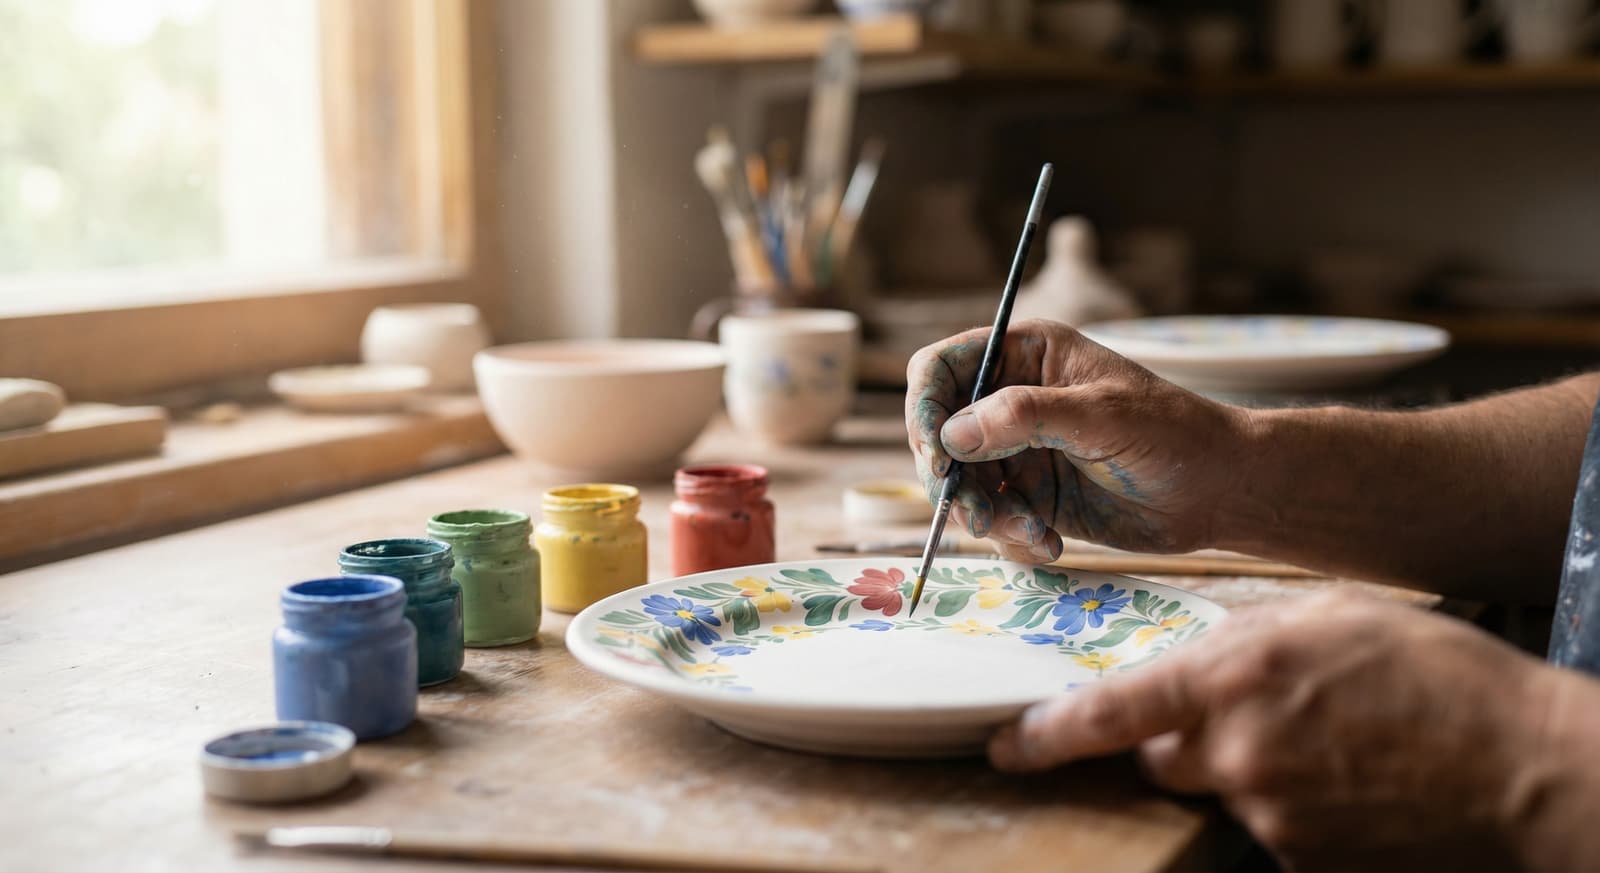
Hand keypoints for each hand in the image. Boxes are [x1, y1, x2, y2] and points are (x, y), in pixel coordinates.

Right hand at [904, 319, 1250, 560]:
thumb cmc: (1174, 435)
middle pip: (938, 432)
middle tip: (975, 512)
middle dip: (949, 477)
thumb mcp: (1102, 415)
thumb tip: (953, 433)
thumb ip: (1025, 416)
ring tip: (1028, 533)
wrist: (1220, 494)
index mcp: (1026, 355)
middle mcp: (1012, 399)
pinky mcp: (1030, 497)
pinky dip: (1010, 536)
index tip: (935, 454)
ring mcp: (1018, 450)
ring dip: (982, 515)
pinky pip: (991, 518)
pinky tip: (1049, 543)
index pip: (942, 367)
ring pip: (959, 483)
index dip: (924, 406)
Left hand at [988, 591, 1585, 869]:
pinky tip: (1353, 781)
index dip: (1046, 734)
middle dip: (1188, 737)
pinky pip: (1272, 828)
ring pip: (1223, 789)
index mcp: (1234, 676)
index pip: (1111, 711)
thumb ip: (1248, 632)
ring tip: (1335, 744)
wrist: (1526, 768)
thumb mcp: (1334, 613)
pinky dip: (1297, 805)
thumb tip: (1201, 656)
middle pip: (1163, 755)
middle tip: (1259, 715)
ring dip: (1254, 768)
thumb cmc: (1439, 678)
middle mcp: (1237, 750)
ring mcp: (1270, 813)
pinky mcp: (1304, 860)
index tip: (1005, 746)